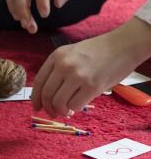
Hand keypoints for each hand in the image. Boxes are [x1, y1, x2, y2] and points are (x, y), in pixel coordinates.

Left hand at [31, 17, 150, 116]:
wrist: (122, 45)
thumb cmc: (97, 51)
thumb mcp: (71, 53)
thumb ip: (59, 70)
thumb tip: (50, 97)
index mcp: (57, 56)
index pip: (39, 81)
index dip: (36, 97)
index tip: (36, 107)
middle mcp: (64, 65)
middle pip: (47, 94)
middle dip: (48, 108)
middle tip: (52, 113)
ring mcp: (77, 75)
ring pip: (59, 102)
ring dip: (60, 111)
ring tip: (66, 111)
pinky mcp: (92, 86)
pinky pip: (75, 105)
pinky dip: (73, 110)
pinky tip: (76, 108)